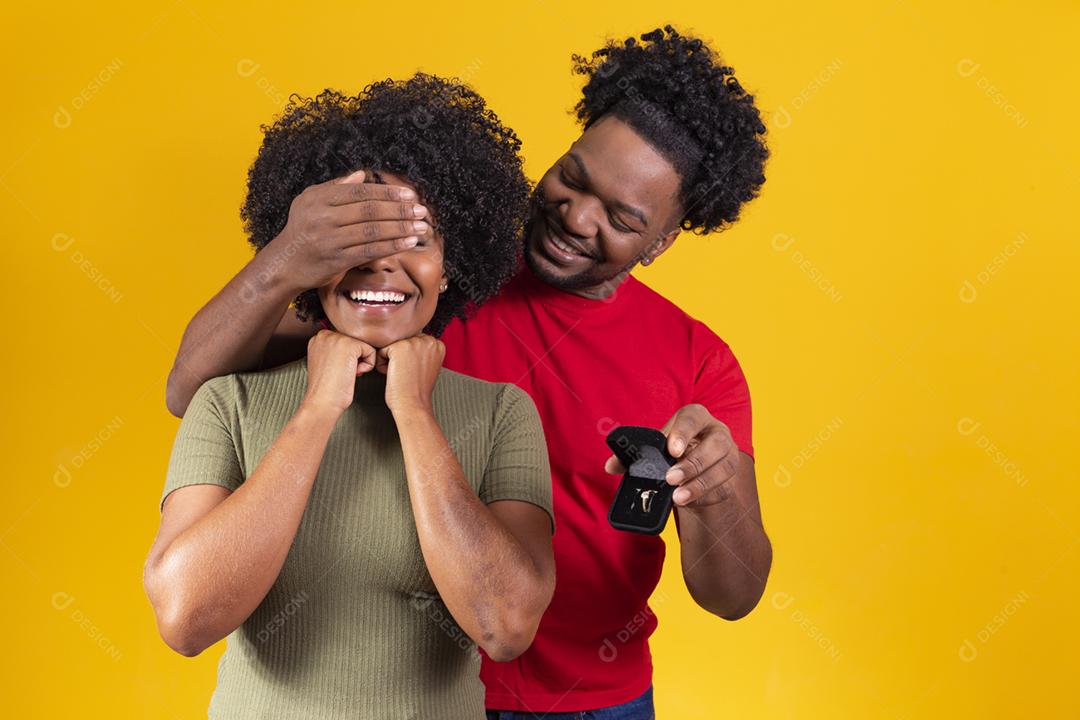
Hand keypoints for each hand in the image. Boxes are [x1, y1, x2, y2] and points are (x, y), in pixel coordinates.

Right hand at [264, 170, 432, 292]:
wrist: (284, 264)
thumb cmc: (302, 229)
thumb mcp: (310, 201)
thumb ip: (337, 187)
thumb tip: (363, 174)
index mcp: (319, 198)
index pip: (361, 192)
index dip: (388, 192)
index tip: (410, 194)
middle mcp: (323, 217)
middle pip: (370, 210)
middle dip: (400, 210)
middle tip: (422, 210)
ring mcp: (329, 239)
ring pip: (373, 231)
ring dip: (401, 229)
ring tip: (421, 227)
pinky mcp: (336, 260)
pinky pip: (370, 251)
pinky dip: (392, 246)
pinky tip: (408, 243)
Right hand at [302, 329, 377, 414]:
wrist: (323, 401)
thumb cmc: (326, 388)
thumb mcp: (326, 362)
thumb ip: (336, 350)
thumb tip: (354, 349)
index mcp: (319, 338)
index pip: (347, 341)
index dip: (347, 359)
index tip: (337, 370)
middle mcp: (325, 335)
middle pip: (356, 343)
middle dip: (354, 360)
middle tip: (342, 373)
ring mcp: (337, 338)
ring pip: (364, 347)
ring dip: (360, 363)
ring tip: (346, 373)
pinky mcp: (349, 345)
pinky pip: (371, 352)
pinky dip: (367, 366)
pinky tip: (353, 373)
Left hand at [377, 334, 444, 413]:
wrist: (413, 404)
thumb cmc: (417, 390)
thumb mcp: (428, 365)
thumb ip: (423, 351)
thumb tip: (408, 342)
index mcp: (438, 345)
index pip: (414, 341)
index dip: (410, 357)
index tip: (415, 371)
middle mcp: (428, 340)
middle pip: (403, 341)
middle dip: (401, 357)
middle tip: (408, 373)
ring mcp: (414, 342)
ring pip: (392, 345)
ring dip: (391, 360)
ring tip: (401, 374)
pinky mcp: (399, 347)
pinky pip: (381, 351)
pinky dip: (383, 364)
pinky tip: (394, 374)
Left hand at [604, 404, 740, 508]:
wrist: (693, 471)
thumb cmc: (672, 453)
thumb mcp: (655, 450)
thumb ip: (632, 456)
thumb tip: (610, 466)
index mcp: (696, 417)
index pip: (693, 418)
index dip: (683, 432)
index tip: (671, 450)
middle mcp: (717, 432)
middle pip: (715, 444)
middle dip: (693, 462)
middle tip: (670, 478)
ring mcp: (728, 455)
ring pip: (723, 467)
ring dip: (699, 483)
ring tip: (678, 497)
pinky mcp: (730, 477)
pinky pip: (723, 486)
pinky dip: (704, 494)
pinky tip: (688, 500)